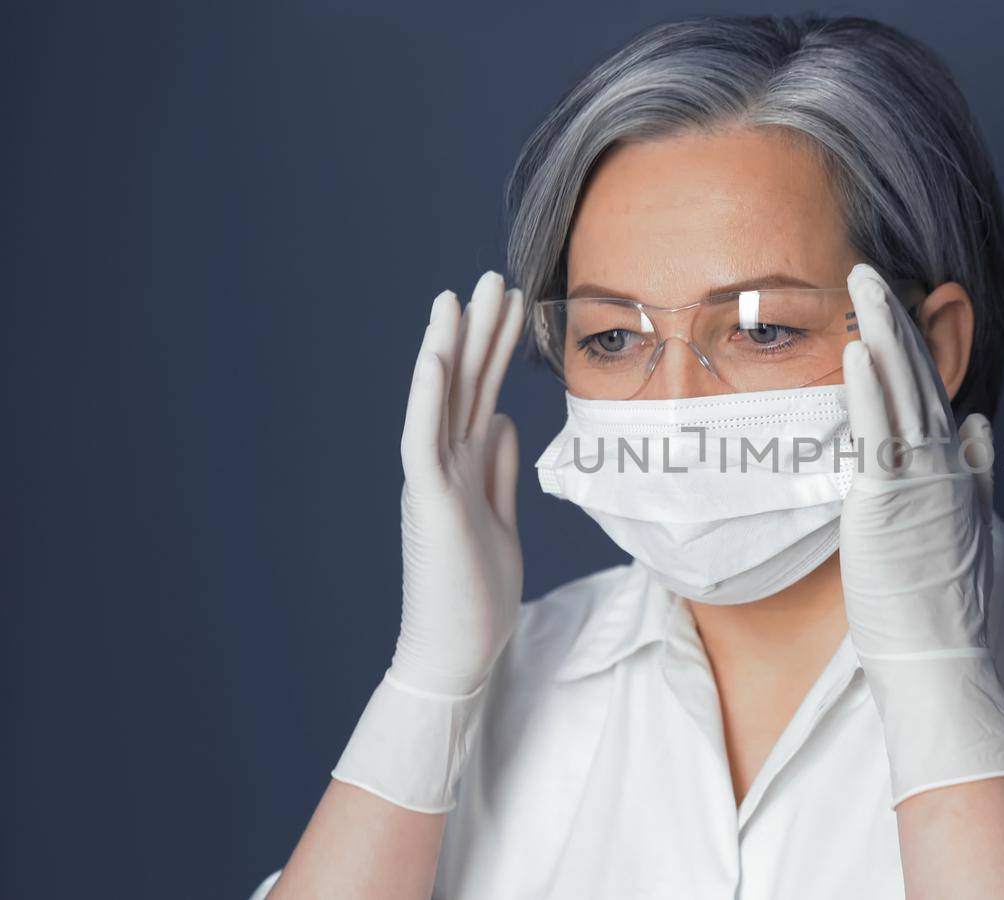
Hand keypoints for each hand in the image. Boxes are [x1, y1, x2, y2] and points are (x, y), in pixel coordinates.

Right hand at [392, 271, 526, 696]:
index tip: (513, 303)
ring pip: (440, 401)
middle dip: (481, 330)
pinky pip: (421, 439)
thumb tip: (506, 422)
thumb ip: (498, 471)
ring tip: (460, 294)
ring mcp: (433, 480)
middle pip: (465, 384)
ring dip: (450, 346)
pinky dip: (426, 396)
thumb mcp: (501, 520)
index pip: (483, 393)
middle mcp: (444, 464)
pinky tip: (434, 355)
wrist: (457, 654)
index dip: (496, 348)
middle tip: (495, 276)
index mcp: (464, 467)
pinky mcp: (428, 502)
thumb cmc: (477, 596)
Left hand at [839, 263, 1003, 806]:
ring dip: (882, 334)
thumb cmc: (943, 602)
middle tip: (869, 269)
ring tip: (862, 285)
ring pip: (901, 393)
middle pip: (917, 377)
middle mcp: (942, 464)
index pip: (931, 390)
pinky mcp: (889, 501)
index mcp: (954, 467)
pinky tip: (859, 349)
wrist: (941, 656)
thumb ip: (974, 470)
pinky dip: (869, 390)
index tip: (893, 302)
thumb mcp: (969, 525)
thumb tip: (976, 425)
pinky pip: (877, 434)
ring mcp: (919, 479)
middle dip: (895, 319)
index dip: (912, 343)